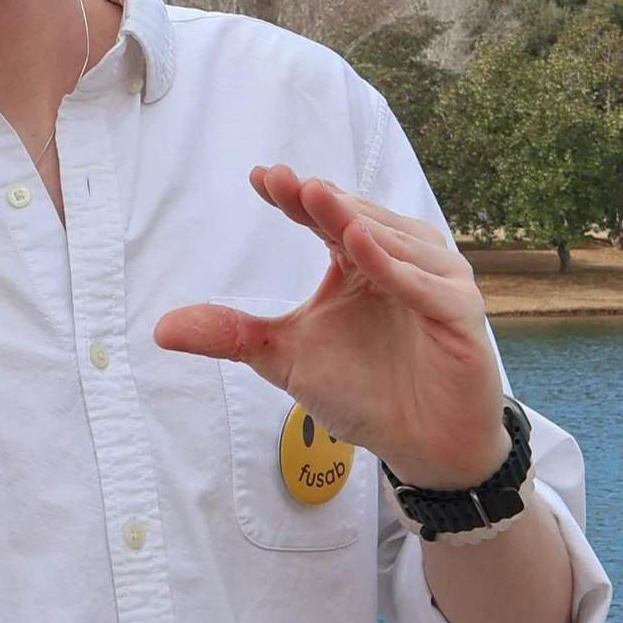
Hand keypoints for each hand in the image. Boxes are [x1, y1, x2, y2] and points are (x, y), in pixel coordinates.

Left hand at [154, 167, 508, 488]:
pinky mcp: (461, 314)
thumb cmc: (364, 391)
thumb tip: (161, 328)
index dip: (295, 197)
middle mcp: (402, 259)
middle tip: (283, 180)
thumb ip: (234, 335)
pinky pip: (424, 285)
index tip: (259, 177)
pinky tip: (359, 246)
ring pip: (395, 242)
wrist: (422, 444)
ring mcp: (436, 282)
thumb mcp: (286, 358)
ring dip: (357, 221)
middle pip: (358, 219)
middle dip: (320, 200)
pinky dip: (395, 267)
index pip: (325, 217)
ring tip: (317, 198)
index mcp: (362, 258)